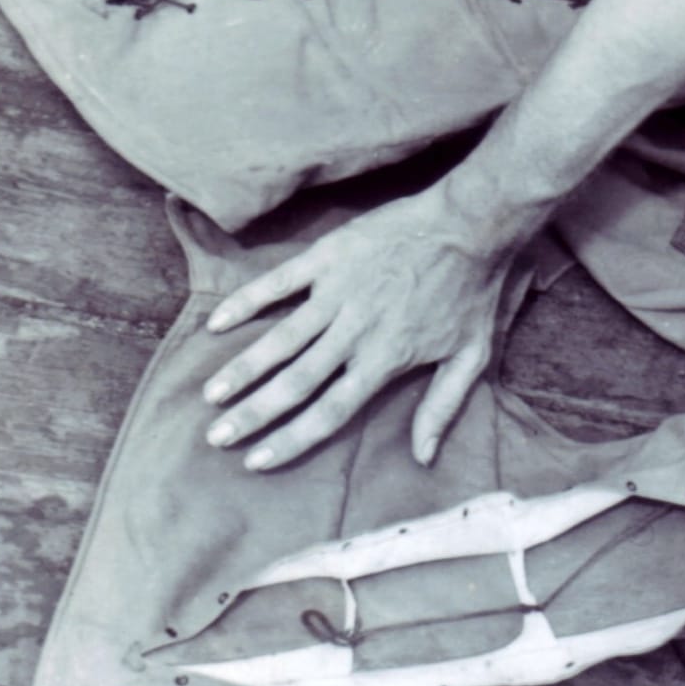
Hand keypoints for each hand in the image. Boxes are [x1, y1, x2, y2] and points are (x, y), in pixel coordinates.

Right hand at [201, 188, 513, 471]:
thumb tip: (424, 457)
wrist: (471, 224)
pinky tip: (217, 322)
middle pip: (295, 383)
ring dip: (242, 368)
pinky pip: (278, 283)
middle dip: (253, 413)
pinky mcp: (329, 257)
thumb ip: (442, 407)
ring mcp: (338, 292)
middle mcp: (355, 332)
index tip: (256, 461)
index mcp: (385, 360)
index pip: (330, 412)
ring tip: (211, 394)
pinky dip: (247, 302)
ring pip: (280, 338)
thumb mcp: (472, 357)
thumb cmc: (473, 293)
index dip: (291, 439)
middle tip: (216, 437)